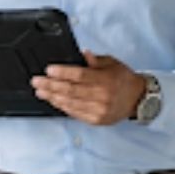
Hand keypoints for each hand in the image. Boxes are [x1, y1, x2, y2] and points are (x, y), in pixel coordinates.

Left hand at [31, 51, 146, 125]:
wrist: (138, 99)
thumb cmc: (123, 79)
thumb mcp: (112, 63)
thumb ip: (95, 60)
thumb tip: (82, 53)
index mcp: (105, 79)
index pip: (80, 75)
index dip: (62, 73)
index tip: (48, 70)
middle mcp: (102, 96)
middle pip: (71, 90)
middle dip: (50, 85)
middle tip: (36, 81)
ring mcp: (99, 110)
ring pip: (70, 103)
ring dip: (52, 97)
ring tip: (40, 92)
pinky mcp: (96, 120)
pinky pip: (75, 113)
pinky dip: (62, 107)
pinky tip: (54, 101)